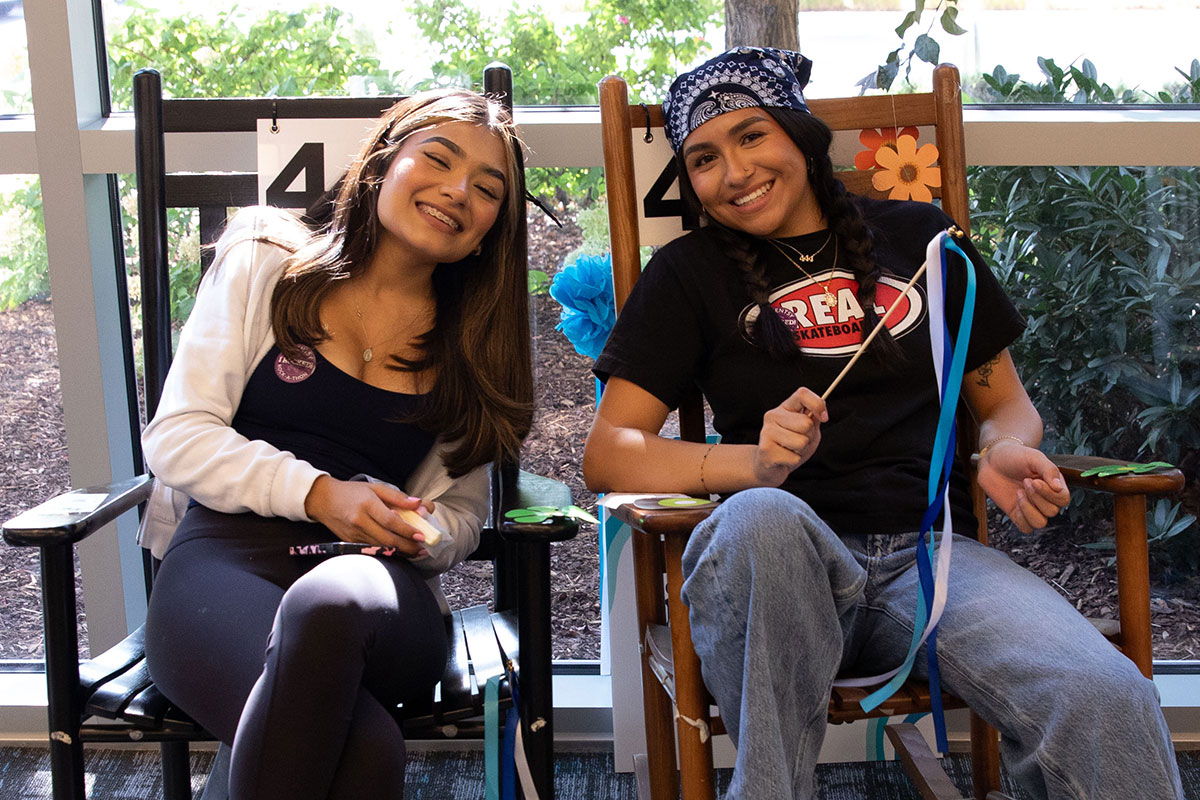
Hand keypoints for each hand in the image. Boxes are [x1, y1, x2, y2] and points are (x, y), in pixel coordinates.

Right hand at [303, 476, 432, 555]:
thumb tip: (419, 504)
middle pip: (387, 538)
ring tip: (416, 552)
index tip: (421, 535)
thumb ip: (397, 497)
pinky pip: (372, 549)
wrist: (322, 500)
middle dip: (407, 546)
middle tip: (423, 549)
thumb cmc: (351, 492)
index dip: (407, 530)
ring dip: (400, 551)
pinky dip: (387, 552)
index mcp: (367, 504)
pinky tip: (399, 552)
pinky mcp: (350, 542)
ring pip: (380, 547)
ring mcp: (354, 534)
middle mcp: (359, 521)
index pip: (390, 521)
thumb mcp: (375, 488)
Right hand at [753, 387, 827, 486]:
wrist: (770, 467)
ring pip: (801, 442)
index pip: (802, 394)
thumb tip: (822, 414)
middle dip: (809, 436)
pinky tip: (783, 459)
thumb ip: (814, 420)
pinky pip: (794, 457)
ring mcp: (766, 432)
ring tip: (790, 450)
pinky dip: (793, 461)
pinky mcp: (765, 450)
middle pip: (806, 423)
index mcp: (784, 407)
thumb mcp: (807, 431)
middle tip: (799, 442)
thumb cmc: (791, 447)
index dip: (817, 404)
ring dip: (801, 451)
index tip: (824, 418)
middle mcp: (772, 416)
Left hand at [976, 440, 1070, 533]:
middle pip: (1052, 511)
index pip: (1063, 499)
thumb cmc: (1016, 456)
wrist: (993, 459)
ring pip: (1040, 523)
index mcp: (1054, 485)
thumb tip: (1058, 488)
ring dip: (1028, 509)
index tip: (1035, 481)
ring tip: (1019, 492)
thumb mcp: (1034, 457)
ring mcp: (1031, 507)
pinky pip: (1025, 527)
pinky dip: (1021, 517)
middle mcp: (1045, 499)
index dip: (1050, 494)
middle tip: (1025, 481)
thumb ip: (1049, 470)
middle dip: (1036, 497)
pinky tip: (1015, 500)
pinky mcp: (1016, 513)